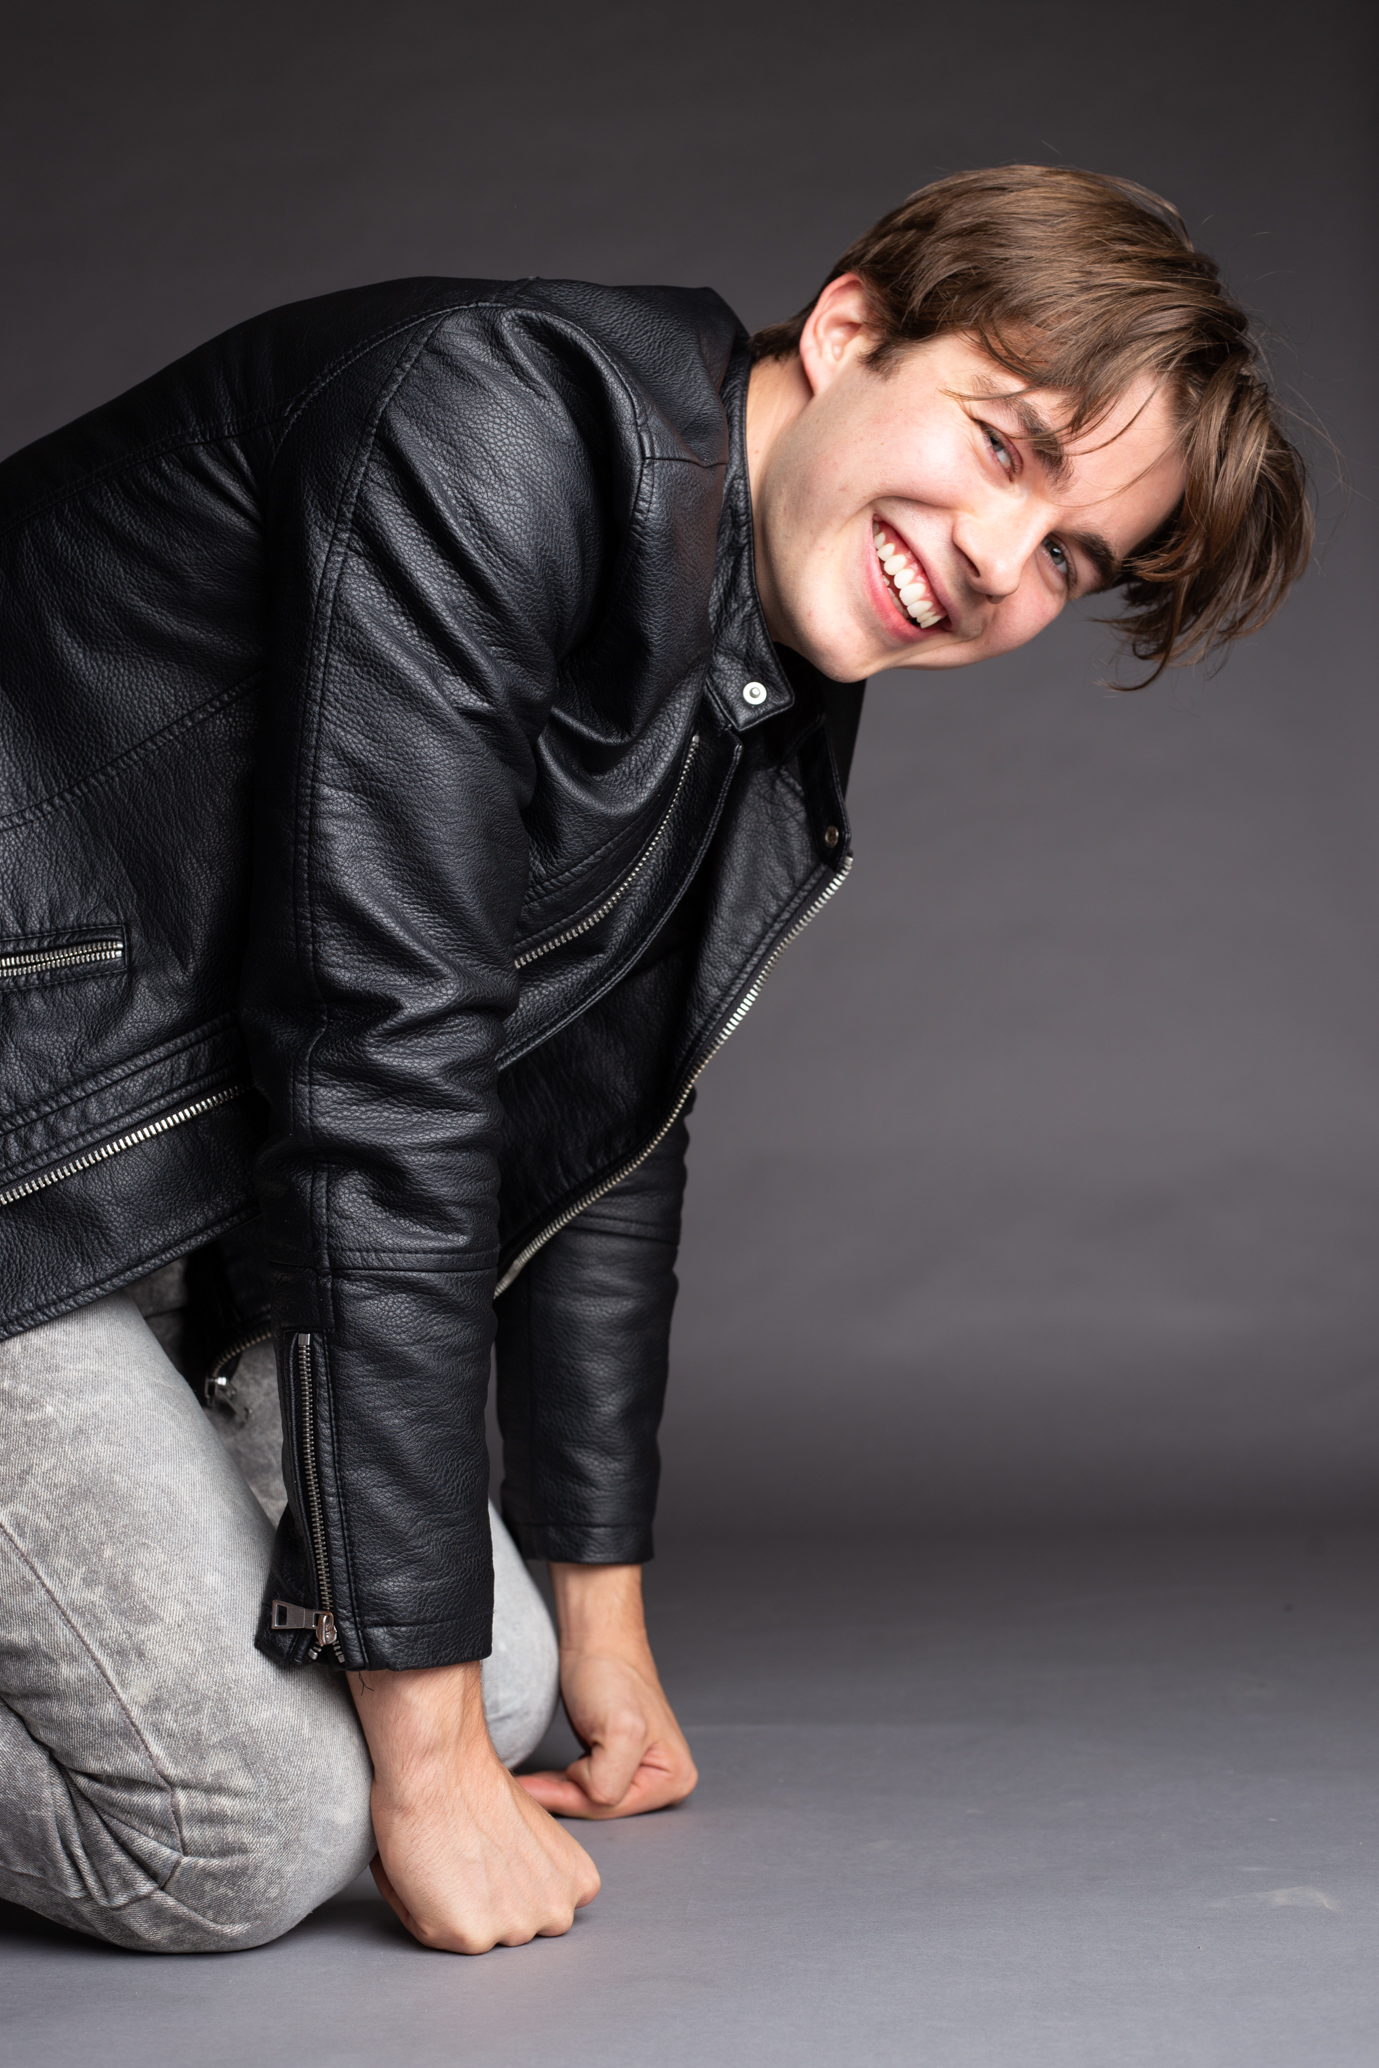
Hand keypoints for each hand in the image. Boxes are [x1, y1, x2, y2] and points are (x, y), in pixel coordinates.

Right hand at [348, 1659, 599, 1952]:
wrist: (443, 1767)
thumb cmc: (479, 1787)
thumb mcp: (539, 1837)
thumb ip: (539, 1874)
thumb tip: (515, 1893)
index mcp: (578, 1883)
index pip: (541, 1910)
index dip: (509, 1883)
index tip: (493, 1854)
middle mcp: (556, 1915)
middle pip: (509, 1928)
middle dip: (487, 1902)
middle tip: (465, 1857)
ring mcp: (516, 1930)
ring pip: (472, 1935)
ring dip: (453, 1908)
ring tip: (446, 1859)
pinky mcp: (472, 1936)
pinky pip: (432, 1934)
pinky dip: (418, 1907)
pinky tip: (425, 1867)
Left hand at [517, 1563, 697, 1819]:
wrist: (596, 1639)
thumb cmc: (611, 1674)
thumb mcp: (620, 1732)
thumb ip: (610, 1782)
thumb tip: (589, 1800)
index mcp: (675, 1778)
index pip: (612, 1807)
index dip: (578, 1790)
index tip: (541, 1780)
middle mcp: (664, 1780)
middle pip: (601, 1806)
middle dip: (566, 1793)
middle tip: (526, 1786)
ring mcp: (641, 1770)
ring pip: (588, 1798)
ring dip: (558, 1789)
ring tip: (530, 1782)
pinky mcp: (618, 1759)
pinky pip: (584, 1785)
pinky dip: (559, 1783)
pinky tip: (541, 1777)